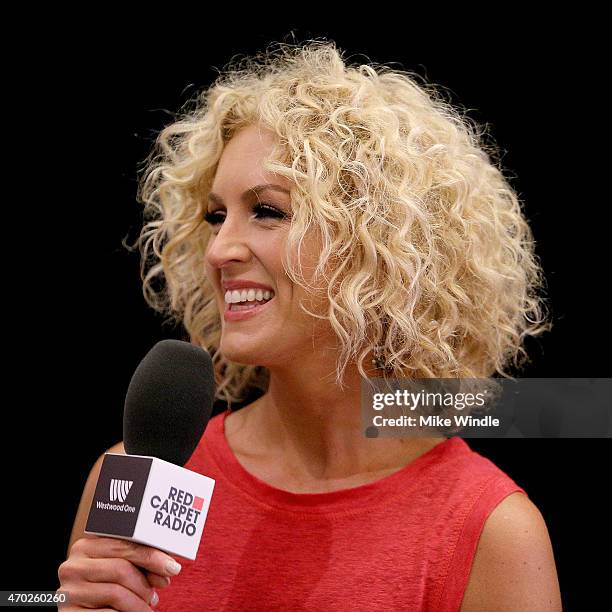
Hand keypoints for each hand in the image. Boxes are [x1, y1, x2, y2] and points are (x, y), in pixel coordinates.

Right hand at [57, 535, 180, 610]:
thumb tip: (170, 568)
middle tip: (158, 594)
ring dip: (139, 604)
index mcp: (85, 547)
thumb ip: (141, 564)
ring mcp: (67, 592)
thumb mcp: (123, 571)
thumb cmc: (108, 590)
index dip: (151, 556)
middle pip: (120, 568)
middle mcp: (72, 566)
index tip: (173, 568)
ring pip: (115, 593)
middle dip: (145, 583)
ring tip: (147, 608)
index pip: (123, 545)